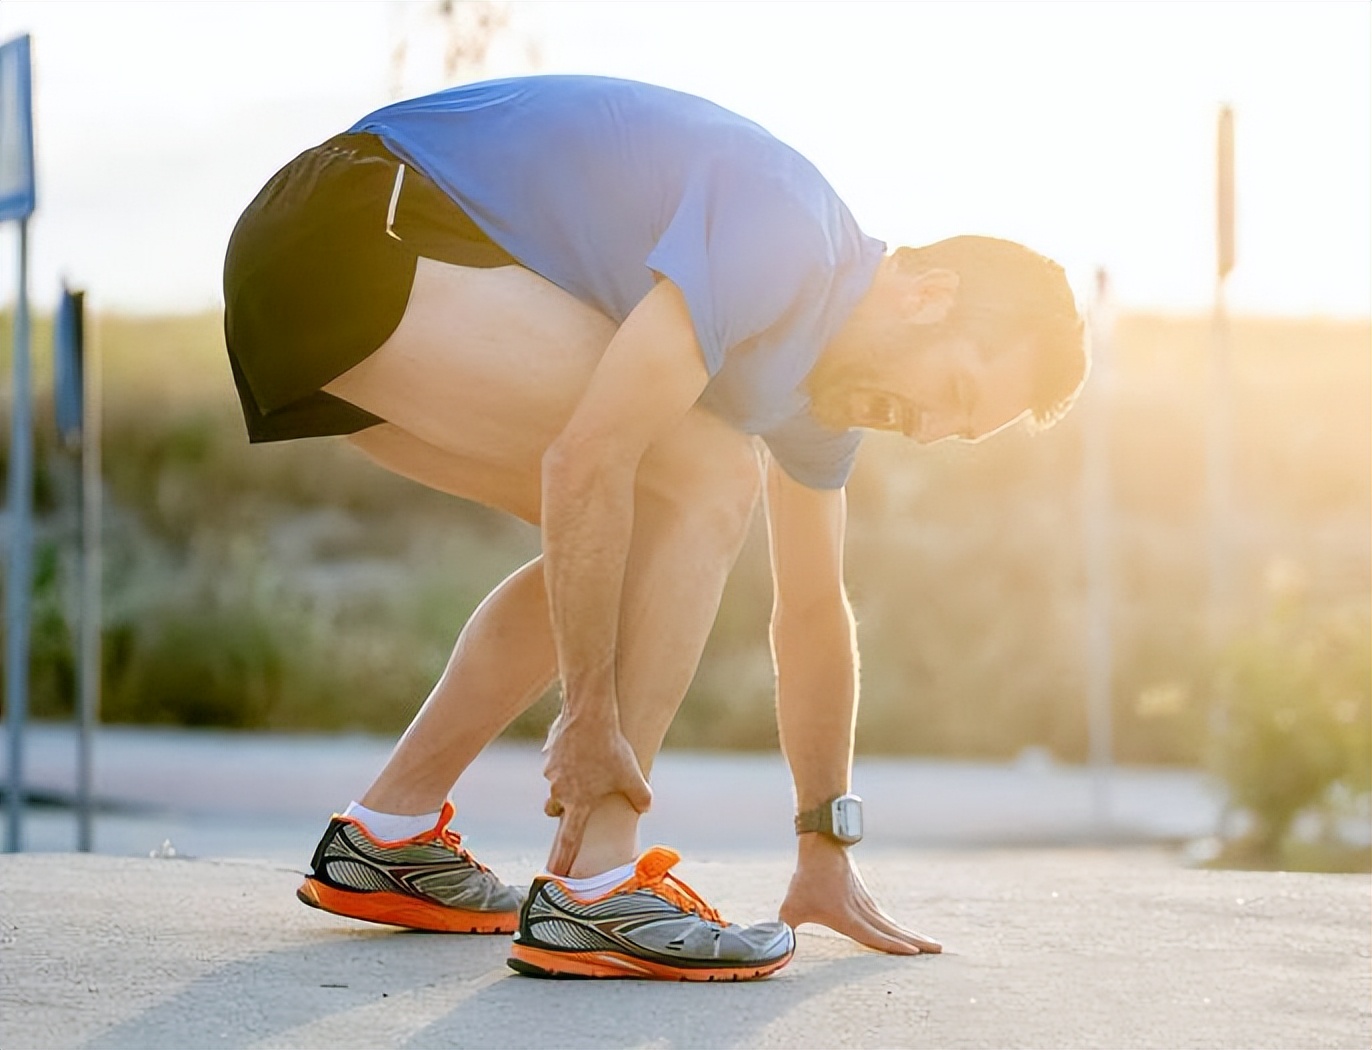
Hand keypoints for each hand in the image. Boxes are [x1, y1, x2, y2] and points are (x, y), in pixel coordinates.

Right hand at [541, 709, 651, 874]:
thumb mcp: (633, 776)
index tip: (553, 874)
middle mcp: (560, 791)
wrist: (589, 714)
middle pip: (556, 810)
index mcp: (578, 802)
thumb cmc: (611, 749)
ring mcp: (551, 772)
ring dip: (568, 781)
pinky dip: (566, 760)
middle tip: (582, 797)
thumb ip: (640, 799)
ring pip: (557, 785)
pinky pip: (556, 764)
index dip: (562, 859)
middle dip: (566, 808)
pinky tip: (581, 748)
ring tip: (589, 764)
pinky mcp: (548, 754)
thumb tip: (645, 808)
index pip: (568, 840)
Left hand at [779, 834, 941, 954]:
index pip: (873, 935)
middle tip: (939, 951)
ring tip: (934, 947)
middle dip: (916, 943)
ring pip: (894, 924)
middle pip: (893, 931)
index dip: (892, 946)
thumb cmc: (806, 878)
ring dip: (914, 936)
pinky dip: (901, 929)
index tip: (914, 953)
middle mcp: (862, 911)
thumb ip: (784, 930)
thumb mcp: (791, 906)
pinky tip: (909, 937)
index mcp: (847, 916)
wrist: (823, 845)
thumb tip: (773, 950)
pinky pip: (888, 919)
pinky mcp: (867, 899)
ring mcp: (868, 904)